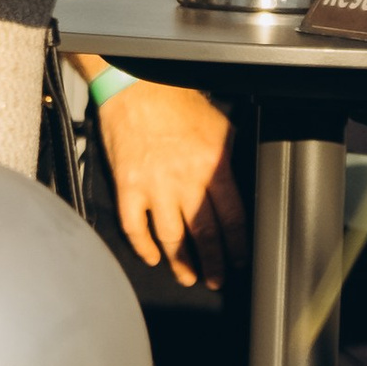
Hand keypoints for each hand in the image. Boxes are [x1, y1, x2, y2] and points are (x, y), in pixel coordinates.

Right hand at [98, 80, 244, 289]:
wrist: (135, 86)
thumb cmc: (176, 101)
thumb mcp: (219, 126)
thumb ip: (228, 160)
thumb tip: (237, 186)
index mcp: (212, 166)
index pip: (231, 218)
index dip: (237, 246)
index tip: (239, 260)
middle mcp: (184, 180)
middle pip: (204, 234)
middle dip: (213, 263)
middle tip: (216, 279)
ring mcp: (154, 185)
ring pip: (171, 237)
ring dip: (181, 263)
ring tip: (188, 277)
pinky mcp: (128, 185)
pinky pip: (134, 225)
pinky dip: (142, 246)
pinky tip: (151, 257)